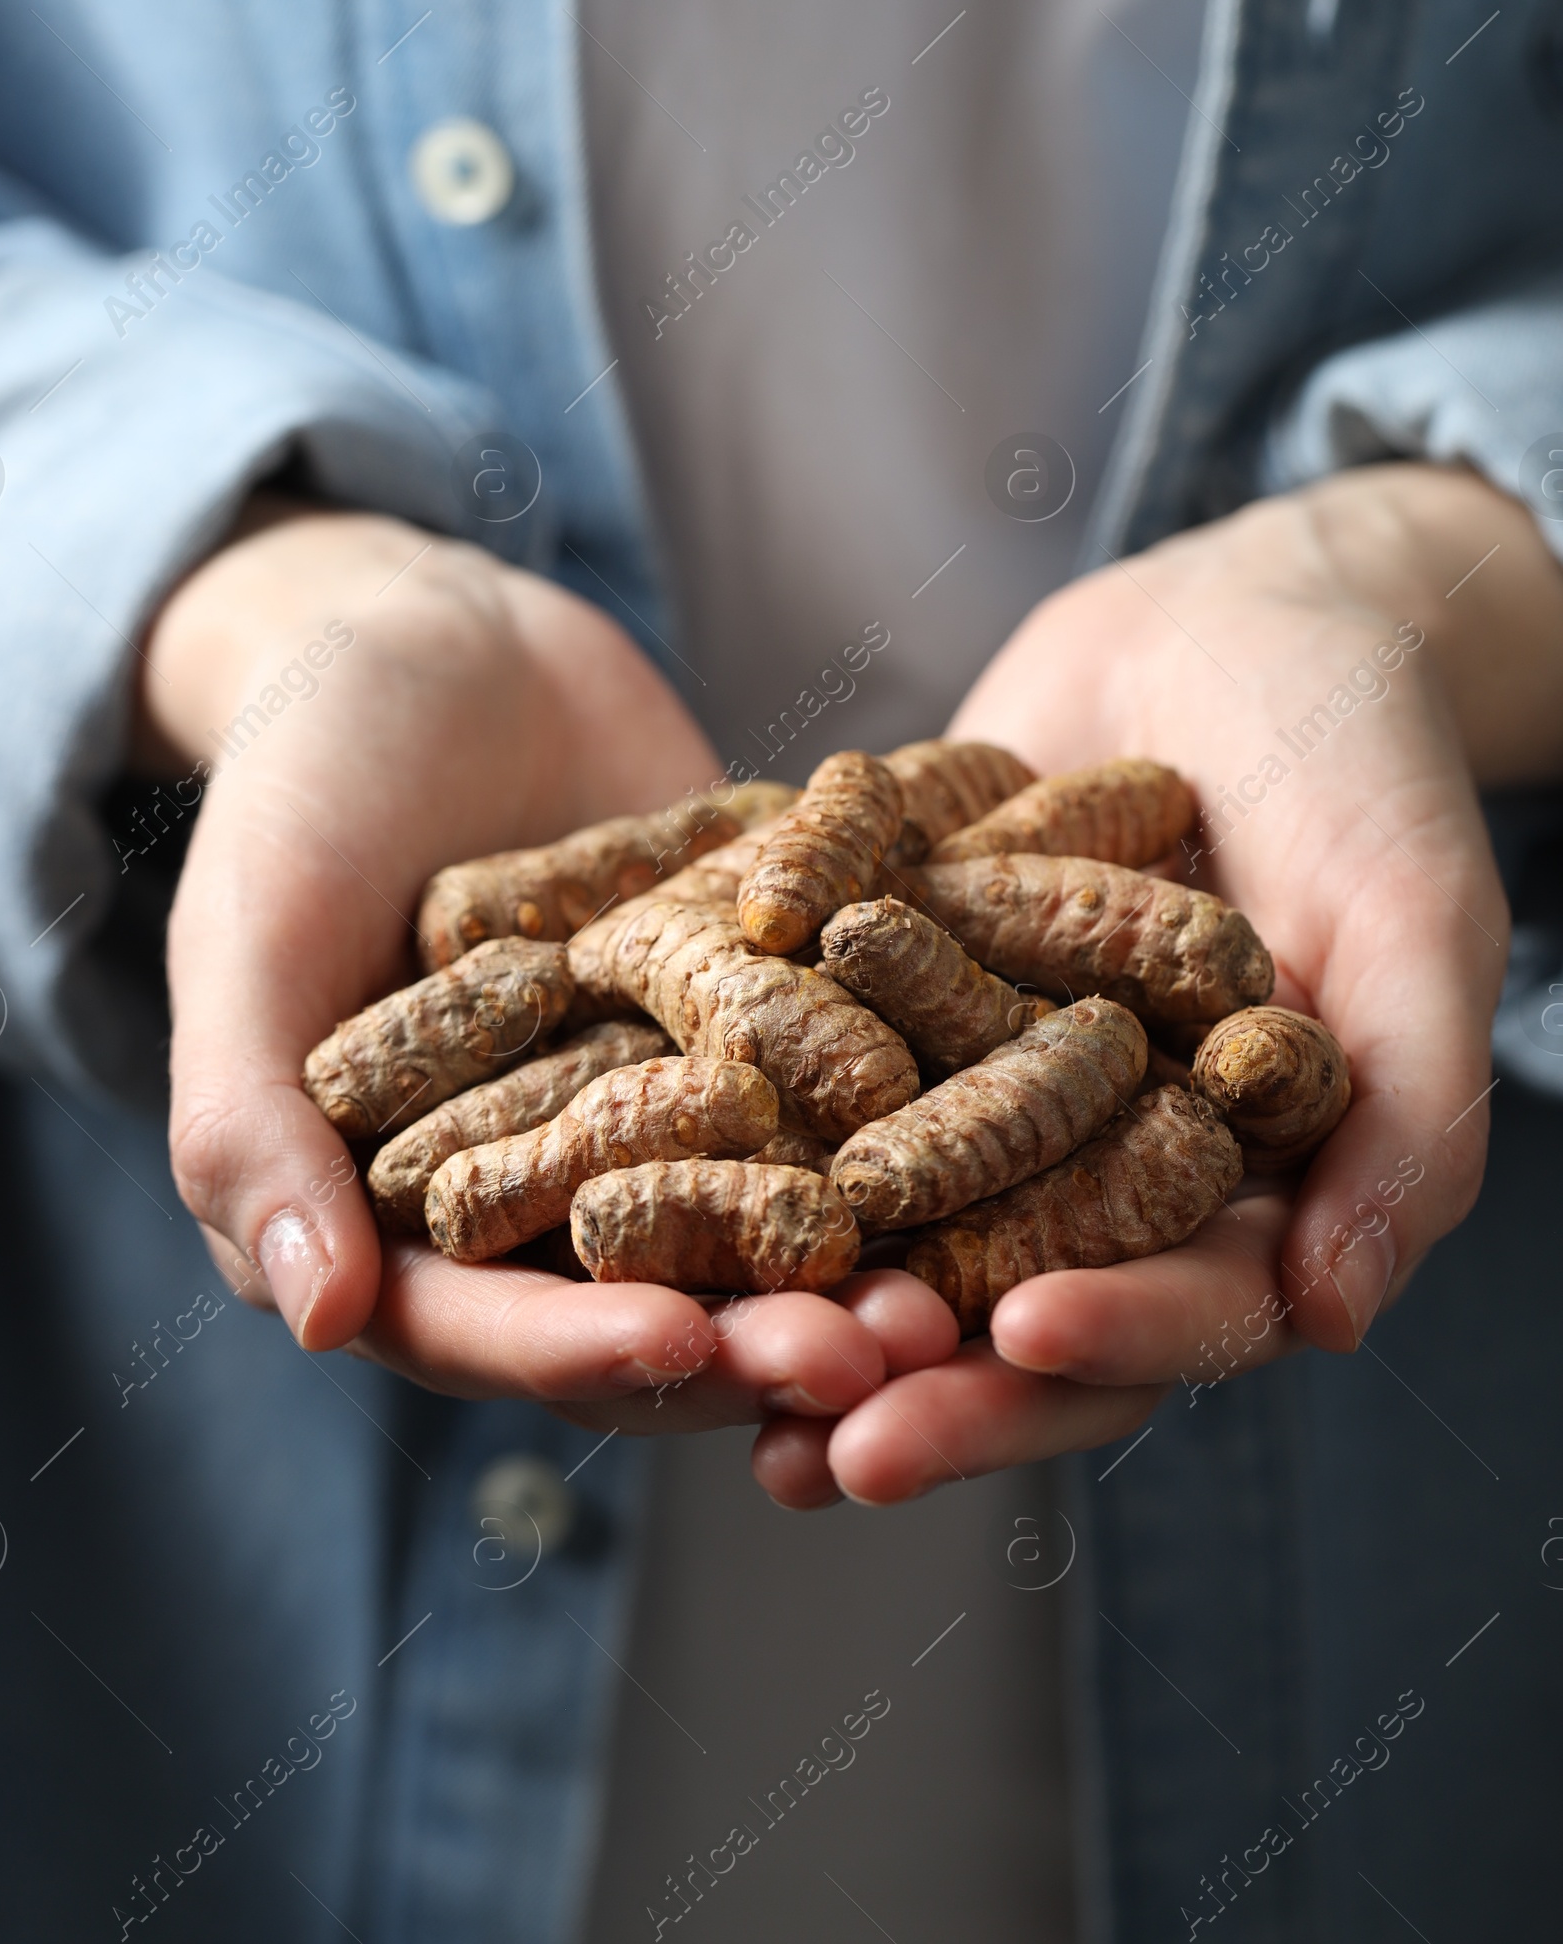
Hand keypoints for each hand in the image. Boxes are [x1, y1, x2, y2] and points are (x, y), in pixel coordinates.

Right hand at [147, 501, 953, 1429]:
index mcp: (398, 1215)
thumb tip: (318, 1318)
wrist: (432, 636)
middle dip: (765, 1340)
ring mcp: (660, 1116)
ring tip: (967, 1287)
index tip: (689, 1353)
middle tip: (888, 1354)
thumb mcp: (252, 931)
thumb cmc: (304, 777)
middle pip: (652, 1305)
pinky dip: (916, 1118)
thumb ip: (248, 1120)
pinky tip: (1016, 1123)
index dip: (582, 1352)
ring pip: (766, 1225)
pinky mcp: (758, 1033)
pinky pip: (835, 1092)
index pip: (486, 1327)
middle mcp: (541, 1195)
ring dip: (863, 1266)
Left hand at [753, 465, 1562, 1507]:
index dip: (1115, 1336)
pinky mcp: (896, 1015)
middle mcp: (1109, 1168)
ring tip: (721, 1367)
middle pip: (1023, 1307)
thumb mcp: (1416, 923)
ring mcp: (993, 1094)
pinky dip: (741, 1136)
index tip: (1023, 1337)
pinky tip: (648, 1172)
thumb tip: (1333, 1316)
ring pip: (901, 1227)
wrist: (1239, 619)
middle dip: (933, 1376)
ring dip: (817, 1304)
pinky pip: (817, 1088)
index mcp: (1247, 1190)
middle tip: (833, 1445)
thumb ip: (1408, 1113)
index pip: (1188, 1305)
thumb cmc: (1366, 763)